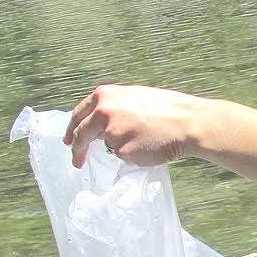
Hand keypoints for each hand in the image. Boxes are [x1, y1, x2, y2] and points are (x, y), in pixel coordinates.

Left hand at [65, 84, 202, 167]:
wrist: (187, 122)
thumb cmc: (166, 109)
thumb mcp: (133, 97)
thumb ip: (111, 107)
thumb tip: (97, 123)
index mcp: (104, 96)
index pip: (78, 115)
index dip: (71, 129)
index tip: (68, 141)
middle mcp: (103, 112)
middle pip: (81, 135)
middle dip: (77, 150)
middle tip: (78, 160)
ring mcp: (112, 133)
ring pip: (108, 146)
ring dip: (121, 146)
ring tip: (146, 137)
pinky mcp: (123, 151)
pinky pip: (123, 156)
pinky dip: (133, 154)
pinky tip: (149, 145)